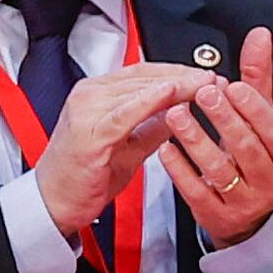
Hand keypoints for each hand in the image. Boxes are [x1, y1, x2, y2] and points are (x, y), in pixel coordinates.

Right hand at [30, 59, 204, 222]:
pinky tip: (171, 94)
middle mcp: (90, 95)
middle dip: (185, 77)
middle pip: (145, 77)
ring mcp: (87, 111)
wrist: (56, 201)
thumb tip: (180, 114)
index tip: (209, 76)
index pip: (145, 73)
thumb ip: (153, 126)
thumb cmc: (87, 175)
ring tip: (206, 86)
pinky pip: (125, 113)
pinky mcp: (90, 133)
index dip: (180, 72)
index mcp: (98, 94)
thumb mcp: (130, 145)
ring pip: (138, 91)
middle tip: (216, 79)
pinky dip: (148, 102)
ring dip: (177, 87)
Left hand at [155, 70, 272, 247]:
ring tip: (176, 114)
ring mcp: (245, 201)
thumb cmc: (251, 154)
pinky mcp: (217, 214)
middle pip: (247, 149)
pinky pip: (196, 191)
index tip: (232, 86)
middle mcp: (272, 182)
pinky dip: (179, 168)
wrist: (243, 209)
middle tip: (202, 94)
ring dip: (196, 140)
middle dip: (224, 119)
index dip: (255, 110)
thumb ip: (258, 78)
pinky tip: (165, 147)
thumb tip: (259, 35)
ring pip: (220, 169)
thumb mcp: (259, 118)